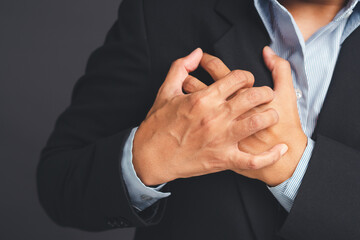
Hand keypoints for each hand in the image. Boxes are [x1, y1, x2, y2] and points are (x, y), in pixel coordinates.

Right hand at [132, 48, 287, 185]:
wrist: (150, 156)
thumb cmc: (158, 125)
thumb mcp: (165, 91)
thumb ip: (181, 67)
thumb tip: (197, 53)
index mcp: (203, 98)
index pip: (237, 78)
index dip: (247, 76)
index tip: (246, 80)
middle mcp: (216, 117)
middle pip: (253, 96)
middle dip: (264, 92)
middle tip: (264, 94)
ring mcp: (221, 139)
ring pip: (258, 122)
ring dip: (270, 115)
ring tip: (272, 114)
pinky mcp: (223, 160)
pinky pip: (253, 161)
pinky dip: (270, 156)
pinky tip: (280, 149)